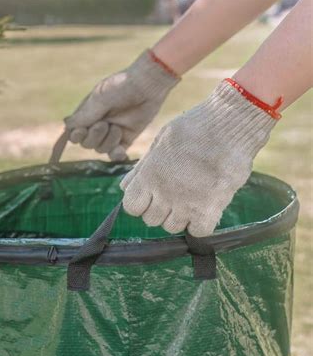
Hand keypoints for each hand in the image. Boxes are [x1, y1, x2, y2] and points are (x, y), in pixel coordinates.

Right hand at [65, 50, 178, 160]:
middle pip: (87, 144)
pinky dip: (116, 154)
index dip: (76, 136)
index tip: (82, 130)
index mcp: (88, 114)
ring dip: (108, 140)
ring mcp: (112, 133)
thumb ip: (84, 115)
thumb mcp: (99, 100)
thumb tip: (66, 125)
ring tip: (118, 127)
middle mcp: (98, 124)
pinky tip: (120, 151)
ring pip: (101, 149)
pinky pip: (116, 154)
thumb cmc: (121, 87)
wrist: (148, 85)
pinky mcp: (126, 139)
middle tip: (104, 124)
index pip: (75, 133)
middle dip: (94, 137)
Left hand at [120, 80, 276, 236]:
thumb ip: (142, 168)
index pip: (131, 207)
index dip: (139, 204)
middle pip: (151, 220)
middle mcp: (163, 193)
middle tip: (174, 195)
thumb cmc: (194, 127)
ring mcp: (186, 203)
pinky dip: (201, 225)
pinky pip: (198, 231)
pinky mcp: (210, 209)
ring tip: (191, 199)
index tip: (150, 197)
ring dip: (179, 218)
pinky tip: (205, 209)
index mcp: (149, 176)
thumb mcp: (160, 141)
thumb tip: (124, 187)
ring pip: (172, 227)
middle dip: (159, 211)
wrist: (231, 124)